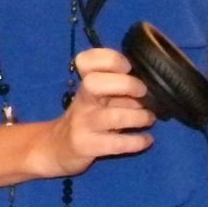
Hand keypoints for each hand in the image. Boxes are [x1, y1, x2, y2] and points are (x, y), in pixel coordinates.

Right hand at [41, 48, 154, 176]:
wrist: (58, 147)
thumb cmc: (87, 115)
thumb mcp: (96, 96)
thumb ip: (116, 85)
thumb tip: (149, 82)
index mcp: (85, 81)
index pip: (87, 60)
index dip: (110, 59)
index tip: (128, 66)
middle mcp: (82, 99)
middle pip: (94, 83)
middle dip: (125, 84)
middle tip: (143, 92)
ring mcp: (83, 122)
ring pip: (111, 116)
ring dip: (137, 116)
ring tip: (149, 118)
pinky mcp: (86, 146)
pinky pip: (115, 144)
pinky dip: (136, 141)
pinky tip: (147, 140)